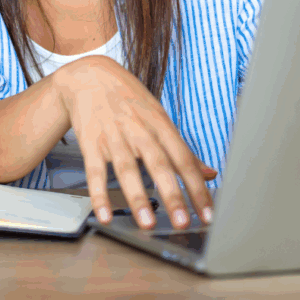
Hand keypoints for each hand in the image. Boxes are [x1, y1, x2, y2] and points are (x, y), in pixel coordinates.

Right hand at [52, 55, 215, 229]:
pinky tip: (105, 215)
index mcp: (160, 124)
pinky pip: (95, 171)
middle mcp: (139, 130)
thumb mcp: (159, 117)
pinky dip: (99, 194)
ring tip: (147, 223)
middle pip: (159, 164)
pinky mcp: (90, 142)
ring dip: (138, 197)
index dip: (197, 187)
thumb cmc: (129, 98)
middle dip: (172, 195)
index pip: (184, 159)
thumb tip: (210, 173)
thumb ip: (182, 149)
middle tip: (183, 222)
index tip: (208, 214)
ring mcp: (114, 136)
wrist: (89, 75)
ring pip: (127, 168)